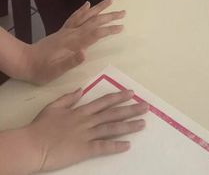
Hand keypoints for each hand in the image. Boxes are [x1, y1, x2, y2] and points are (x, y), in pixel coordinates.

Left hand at [17, 0, 123, 84]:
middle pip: (94, 22)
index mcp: (73, 43)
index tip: (122, 27)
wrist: (24, 61)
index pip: (95, 34)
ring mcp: (67, 31)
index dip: (109, 30)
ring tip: (110, 0)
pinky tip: (87, 4)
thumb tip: (85, 53)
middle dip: (110, 17)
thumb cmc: (41, 70)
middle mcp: (72, 34)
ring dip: (99, 8)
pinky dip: (82, 10)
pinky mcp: (62, 31)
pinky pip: (74, 17)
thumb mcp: (55, 71)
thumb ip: (70, 62)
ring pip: (86, 16)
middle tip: (124, 13)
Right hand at [26, 88, 147, 171]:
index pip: (104, 101)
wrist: (32, 144)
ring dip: (128, 126)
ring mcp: (86, 135)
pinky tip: (127, 145)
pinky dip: (115, 145)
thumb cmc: (39, 127)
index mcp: (80, 110)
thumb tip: (81, 90)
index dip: (119, 97)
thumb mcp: (53, 107)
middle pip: (112, 113)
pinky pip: (102, 147)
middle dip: (130, 109)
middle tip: (146, 106)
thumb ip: (68, 98)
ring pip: (112, 128)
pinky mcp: (83, 150)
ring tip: (142, 124)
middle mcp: (87, 121)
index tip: (131, 93)